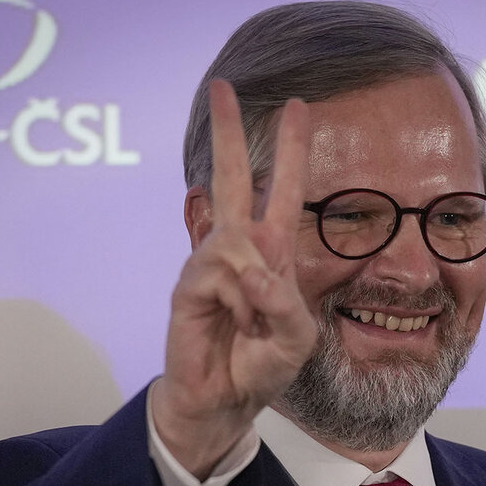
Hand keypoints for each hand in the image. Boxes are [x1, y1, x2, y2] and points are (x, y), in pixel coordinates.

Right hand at [152, 80, 316, 479]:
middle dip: (230, 134)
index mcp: (271, 253)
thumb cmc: (262, 363)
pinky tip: (235, 321)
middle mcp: (239, 250)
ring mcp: (210, 265)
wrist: (225, 399)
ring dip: (253, 288)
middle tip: (223, 86)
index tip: (298, 108)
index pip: (281, 192)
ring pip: (232, 241)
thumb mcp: (296, 336)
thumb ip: (284, 302)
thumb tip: (248, 270)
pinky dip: (237, 300)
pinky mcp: (188, 286)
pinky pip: (217, 275)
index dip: (289, 152)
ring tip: (251, 324)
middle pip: (231, 180)